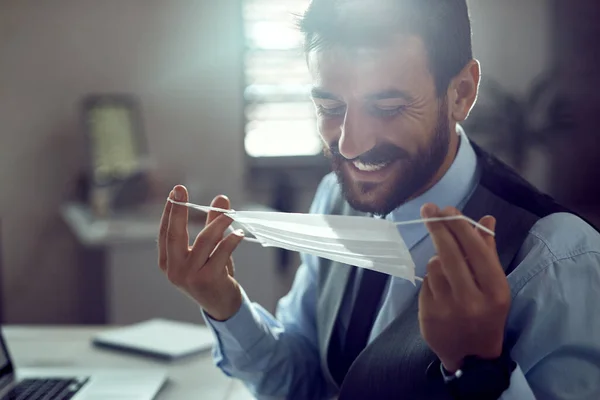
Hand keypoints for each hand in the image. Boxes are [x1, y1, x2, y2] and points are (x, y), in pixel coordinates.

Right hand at [158, 185, 244, 320]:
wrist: (222, 305)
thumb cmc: (212, 274)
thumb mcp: (209, 249)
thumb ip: (213, 224)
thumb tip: (221, 198)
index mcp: (168, 262)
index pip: (165, 232)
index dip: (169, 211)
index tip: (175, 191)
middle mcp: (174, 270)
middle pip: (175, 233)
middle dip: (178, 209)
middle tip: (181, 190)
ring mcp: (189, 276)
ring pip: (205, 240)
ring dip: (219, 223)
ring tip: (231, 214)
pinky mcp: (208, 279)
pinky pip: (222, 251)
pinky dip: (232, 239)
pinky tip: (240, 233)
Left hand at [418, 204, 510, 372]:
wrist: (472, 355)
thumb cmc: (486, 313)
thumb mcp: (495, 286)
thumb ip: (488, 252)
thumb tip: (486, 219)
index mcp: (495, 291)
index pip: (476, 251)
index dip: (460, 227)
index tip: (448, 209)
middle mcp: (472, 300)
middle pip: (451, 254)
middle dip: (439, 228)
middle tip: (428, 209)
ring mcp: (448, 309)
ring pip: (434, 266)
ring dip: (437, 259)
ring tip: (446, 267)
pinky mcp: (428, 315)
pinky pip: (425, 283)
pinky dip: (431, 278)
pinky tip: (440, 287)